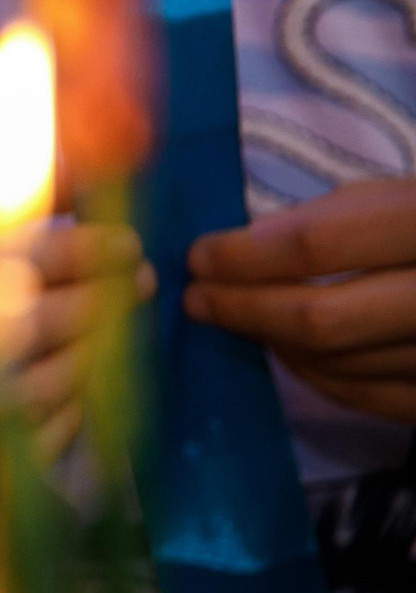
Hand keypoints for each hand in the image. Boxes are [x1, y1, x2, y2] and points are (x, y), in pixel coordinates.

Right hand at [0, 222, 149, 481]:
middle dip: (86, 309)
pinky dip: (57, 426)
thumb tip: (87, 162)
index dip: (63, 255)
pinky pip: (5, 457)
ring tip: (115, 337)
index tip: (123, 244)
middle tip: (137, 285)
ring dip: (81, 370)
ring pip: (8, 404)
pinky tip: (83, 392)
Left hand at [185, 178, 415, 422]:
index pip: (316, 245)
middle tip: (197, 298)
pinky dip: (316, 376)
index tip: (198, 255)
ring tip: (236, 317)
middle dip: (242, 310)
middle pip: (321, 319)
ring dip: (272, 343)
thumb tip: (242, 248)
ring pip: (338, 365)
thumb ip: (334, 218)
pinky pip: (369, 399)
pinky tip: (286, 350)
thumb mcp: (403, 194)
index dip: (244, 255)